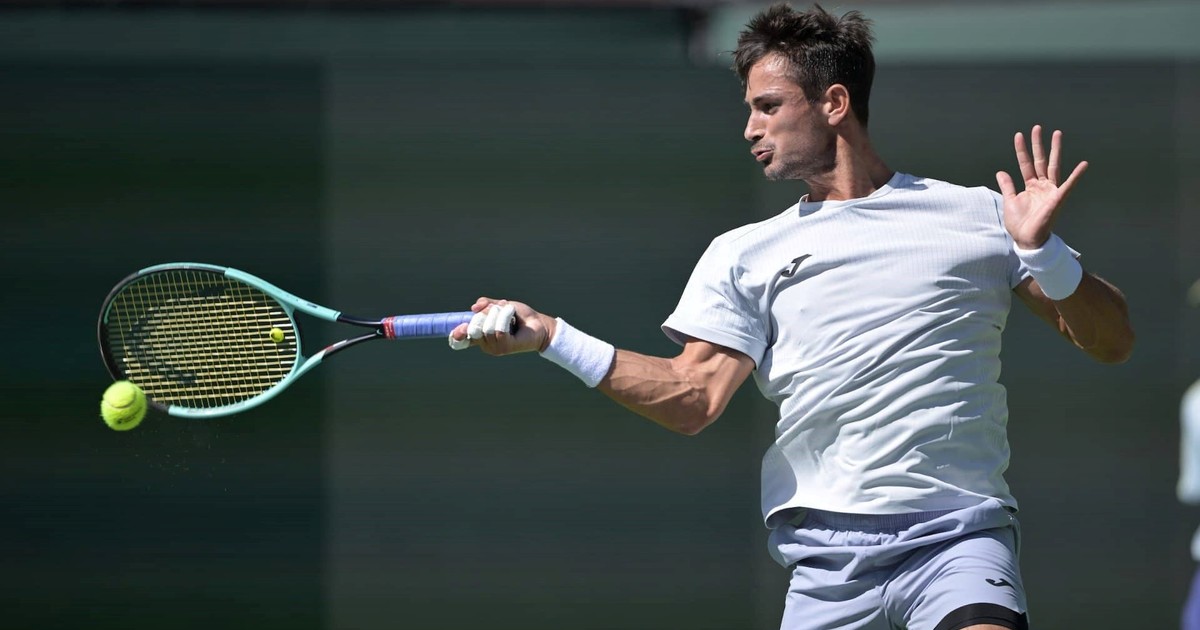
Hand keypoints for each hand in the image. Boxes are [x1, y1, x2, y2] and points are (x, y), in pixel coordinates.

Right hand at [448, 297, 556, 355]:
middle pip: (473, 328)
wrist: (539, 324)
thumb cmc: (521, 317)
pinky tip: (512, 315)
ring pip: (487, 327)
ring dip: (498, 313)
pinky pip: (498, 329)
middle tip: (498, 310)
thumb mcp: (501, 306)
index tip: (458, 329)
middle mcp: (486, 344)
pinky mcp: (505, 347)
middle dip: (485, 314)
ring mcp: (495, 348)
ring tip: (509, 312)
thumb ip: (487, 305)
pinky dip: (505, 316)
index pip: (462, 340)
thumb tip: (474, 307)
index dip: (457, 335)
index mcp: (482, 336)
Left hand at [995, 125, 1087, 249]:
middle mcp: (1042, 185)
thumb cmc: (1020, 223)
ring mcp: (1051, 191)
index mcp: (1031, 186)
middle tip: (1037, 127)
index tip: (1019, 135)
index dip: (1022, 150)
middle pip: (1040, 160)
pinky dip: (1076, 175)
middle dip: (1038, 144)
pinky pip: (1069, 185)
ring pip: (1053, 166)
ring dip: (1055, 150)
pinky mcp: (1058, 199)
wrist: (1027, 240)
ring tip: (1057, 133)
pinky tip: (1084, 164)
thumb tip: (1000, 171)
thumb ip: (1007, 186)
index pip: (1025, 163)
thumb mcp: (1010, 201)